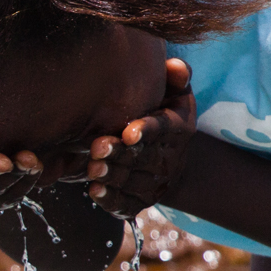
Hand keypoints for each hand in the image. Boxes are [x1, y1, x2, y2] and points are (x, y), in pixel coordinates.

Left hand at [87, 59, 196, 217]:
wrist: (170, 159)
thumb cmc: (163, 114)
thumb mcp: (175, 95)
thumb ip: (175, 79)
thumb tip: (175, 66)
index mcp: (178, 129)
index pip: (164, 129)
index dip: (147, 130)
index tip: (128, 131)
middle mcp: (169, 159)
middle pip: (144, 157)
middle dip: (120, 154)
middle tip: (97, 148)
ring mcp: (155, 183)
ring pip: (133, 182)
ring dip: (112, 176)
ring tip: (92, 167)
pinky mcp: (140, 201)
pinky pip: (126, 204)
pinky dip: (110, 199)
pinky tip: (94, 190)